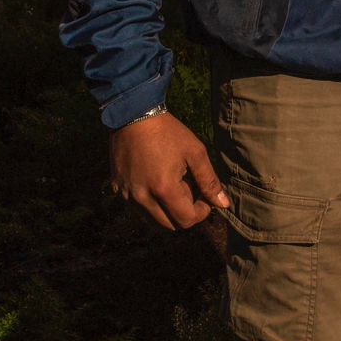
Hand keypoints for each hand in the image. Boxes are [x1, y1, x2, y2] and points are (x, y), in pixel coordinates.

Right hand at [109, 111, 228, 229]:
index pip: (187, 220)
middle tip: (190, 190)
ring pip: (152, 220)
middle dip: (184, 213)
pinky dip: (150, 203)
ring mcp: (126, 195)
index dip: (201, 212)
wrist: (134, 115)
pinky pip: (137, 208)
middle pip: (170, 225)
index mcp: (163, 189)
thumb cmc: (168, 132)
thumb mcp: (195, 153)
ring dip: (167, 210)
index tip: (204, 196)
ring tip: (173, 185)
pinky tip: (156, 180)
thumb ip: (210, 181)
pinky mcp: (117, 189)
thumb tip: (224, 205)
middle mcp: (142, 198)